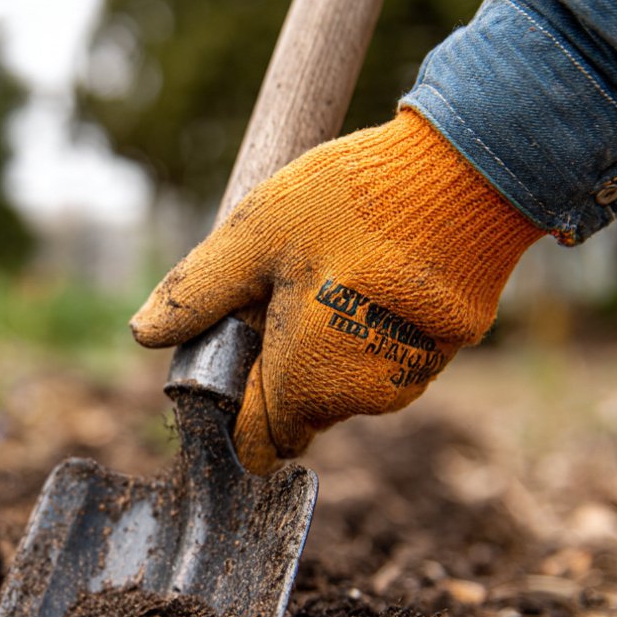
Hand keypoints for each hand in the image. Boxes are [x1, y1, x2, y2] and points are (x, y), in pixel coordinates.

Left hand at [131, 109, 543, 472]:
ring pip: (341, 383)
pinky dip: (367, 326)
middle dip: (278, 365)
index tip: (230, 358)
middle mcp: (362, 400)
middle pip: (296, 409)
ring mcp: (410, 378)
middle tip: (278, 288)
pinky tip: (369, 268)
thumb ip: (196, 291)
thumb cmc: (355, 203)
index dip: (234, 410)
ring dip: (323, 343)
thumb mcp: (253, 236)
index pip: (257, 444)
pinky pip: (383, 356)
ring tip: (329, 267)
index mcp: (306, 385)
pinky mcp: (443, 350)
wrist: (473, 172)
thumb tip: (143, 333)